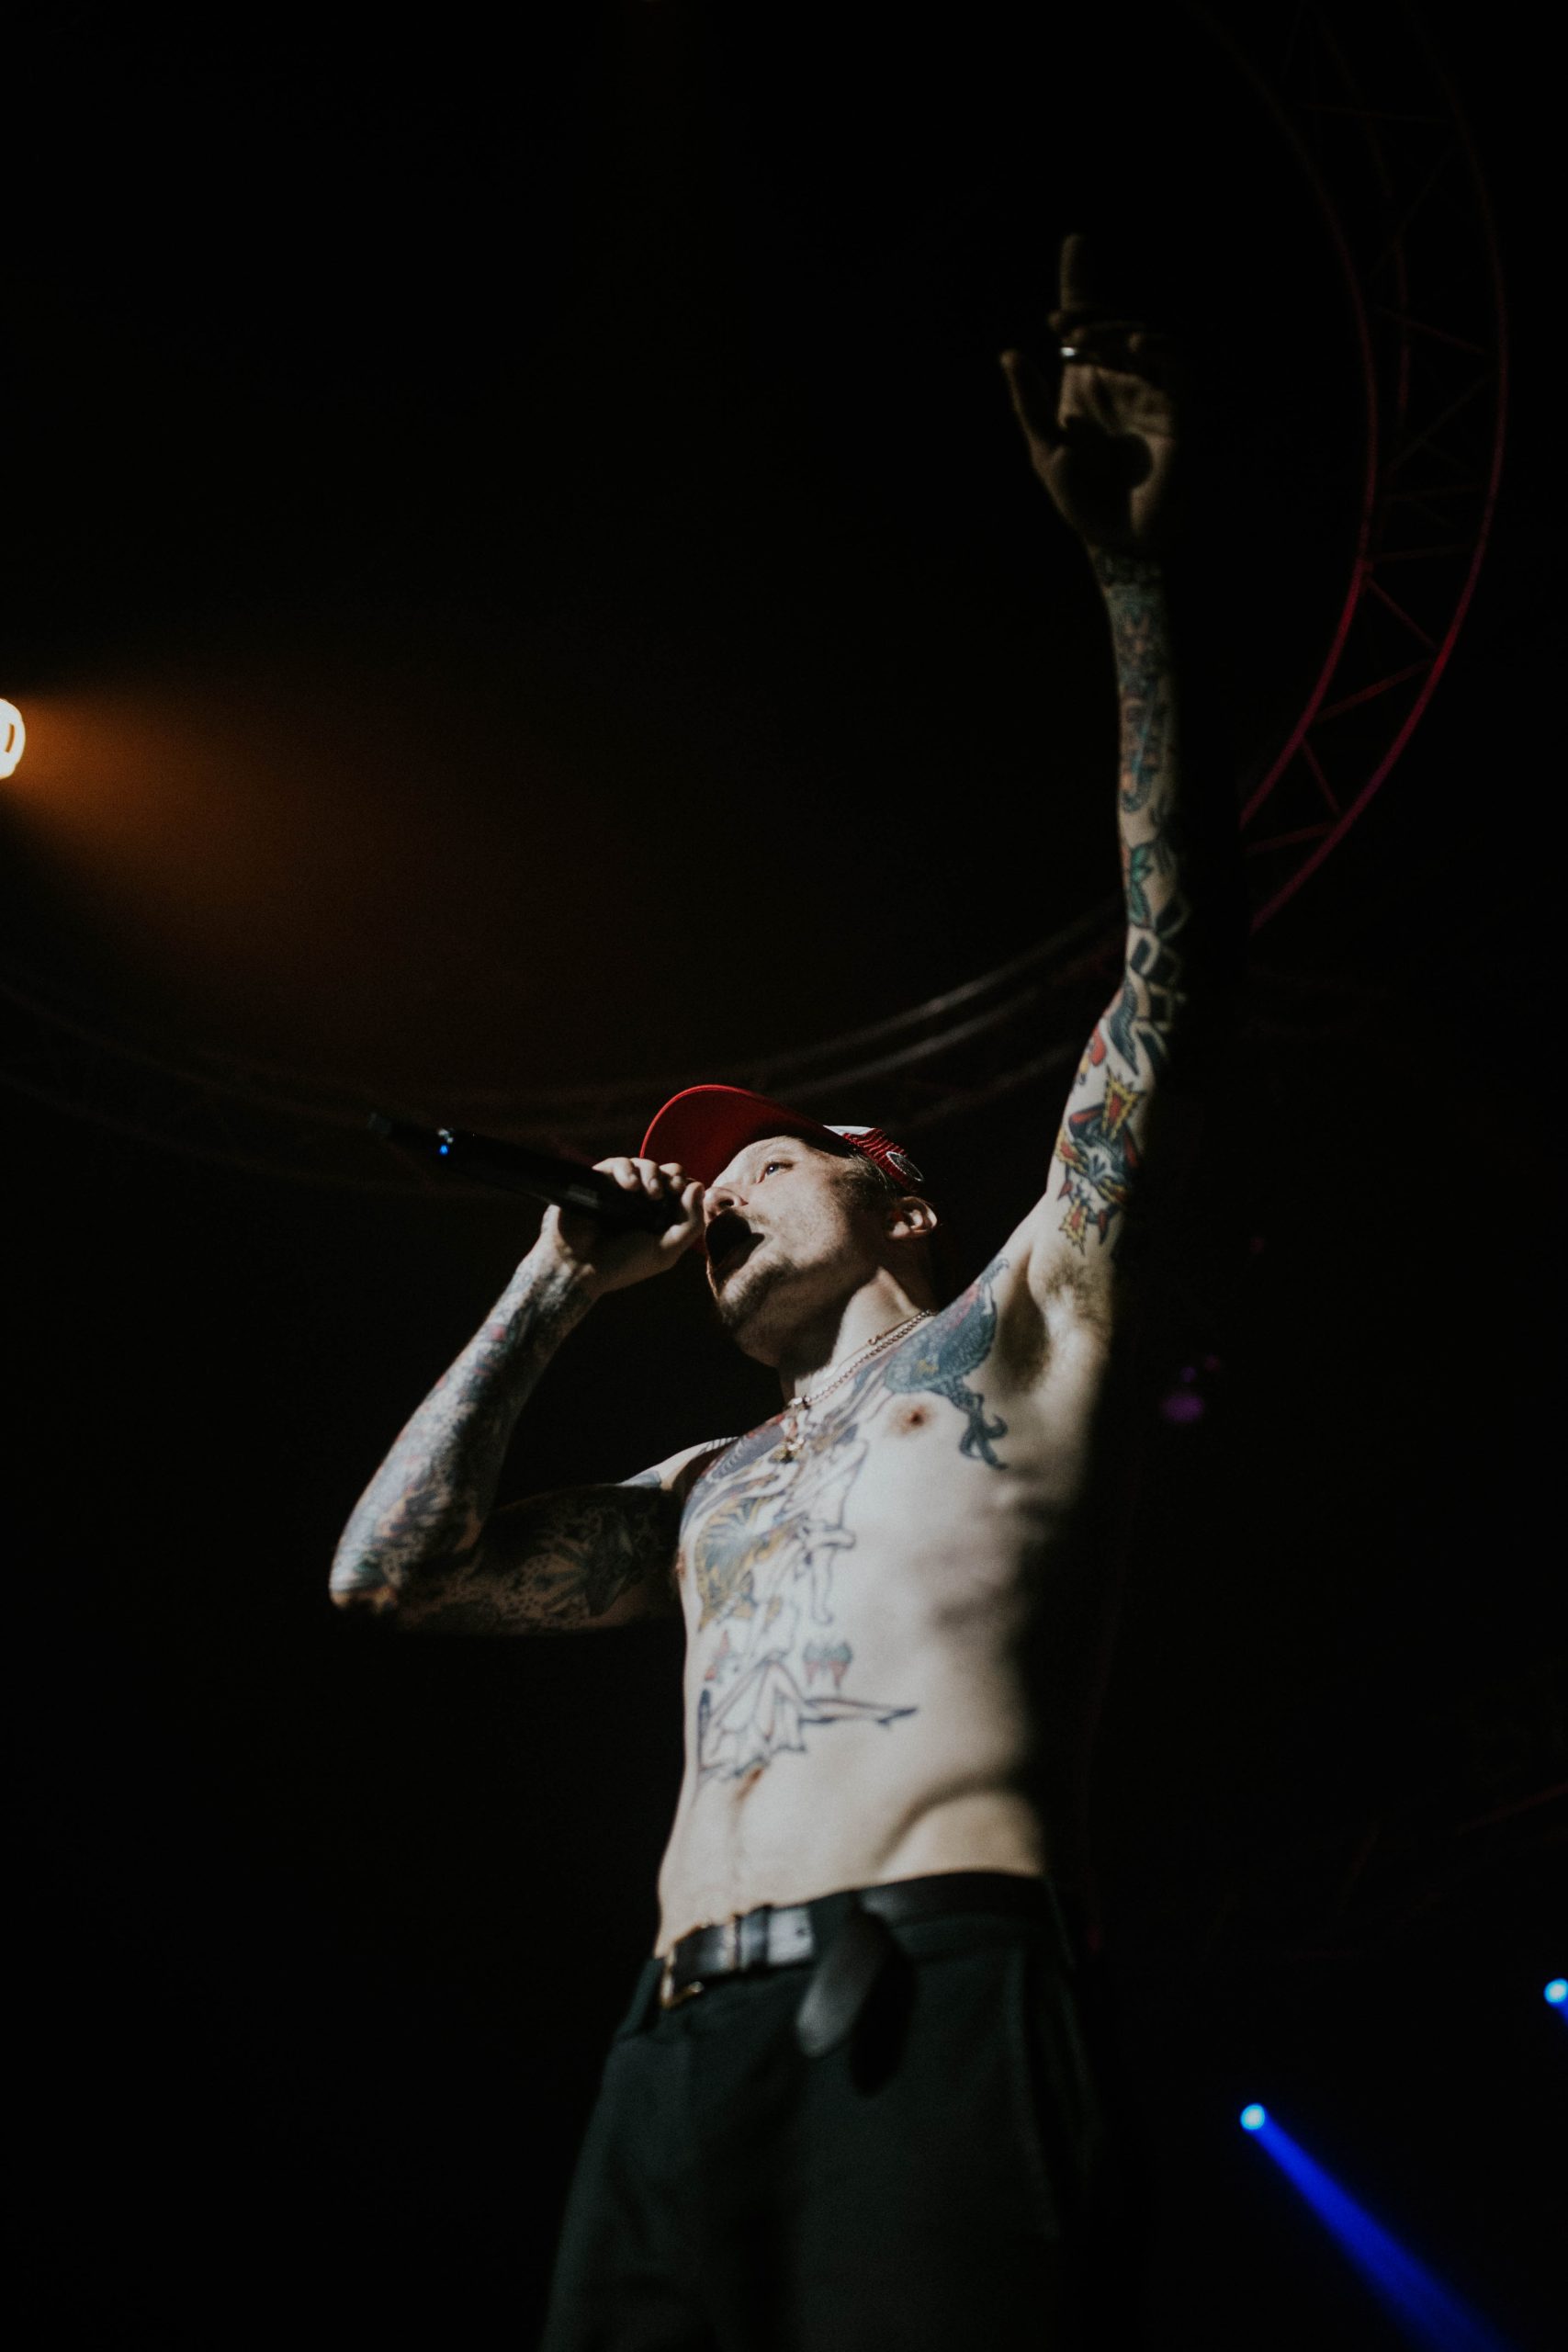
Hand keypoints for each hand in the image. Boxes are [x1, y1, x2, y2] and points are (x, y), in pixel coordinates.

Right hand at [535, 1156, 704, 1297]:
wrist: (578, 1269)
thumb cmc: (622, 1264)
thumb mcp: (665, 1251)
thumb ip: (690, 1223)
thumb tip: (699, 1185)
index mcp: (658, 1216)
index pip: (679, 1189)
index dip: (685, 1185)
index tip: (683, 1193)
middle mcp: (640, 1201)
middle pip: (664, 1171)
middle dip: (671, 1175)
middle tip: (669, 1189)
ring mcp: (618, 1190)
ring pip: (642, 1164)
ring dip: (651, 1172)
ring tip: (649, 1192)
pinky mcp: (597, 1181)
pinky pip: (615, 1164)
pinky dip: (626, 1170)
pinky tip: (629, 1185)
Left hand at [1000, 234, 1178, 554]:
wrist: (1119, 543)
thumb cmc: (1083, 501)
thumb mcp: (1045, 451)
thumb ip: (1029, 405)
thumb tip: (1008, 354)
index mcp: (1089, 384)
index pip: (1086, 326)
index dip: (1082, 284)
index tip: (1076, 244)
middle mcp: (1123, 380)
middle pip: (1114, 324)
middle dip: (1090, 313)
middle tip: (1061, 324)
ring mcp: (1153, 392)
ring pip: (1145, 337)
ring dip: (1115, 329)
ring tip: (1084, 339)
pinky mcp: (1179, 410)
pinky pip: (1179, 366)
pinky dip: (1161, 348)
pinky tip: (1136, 344)